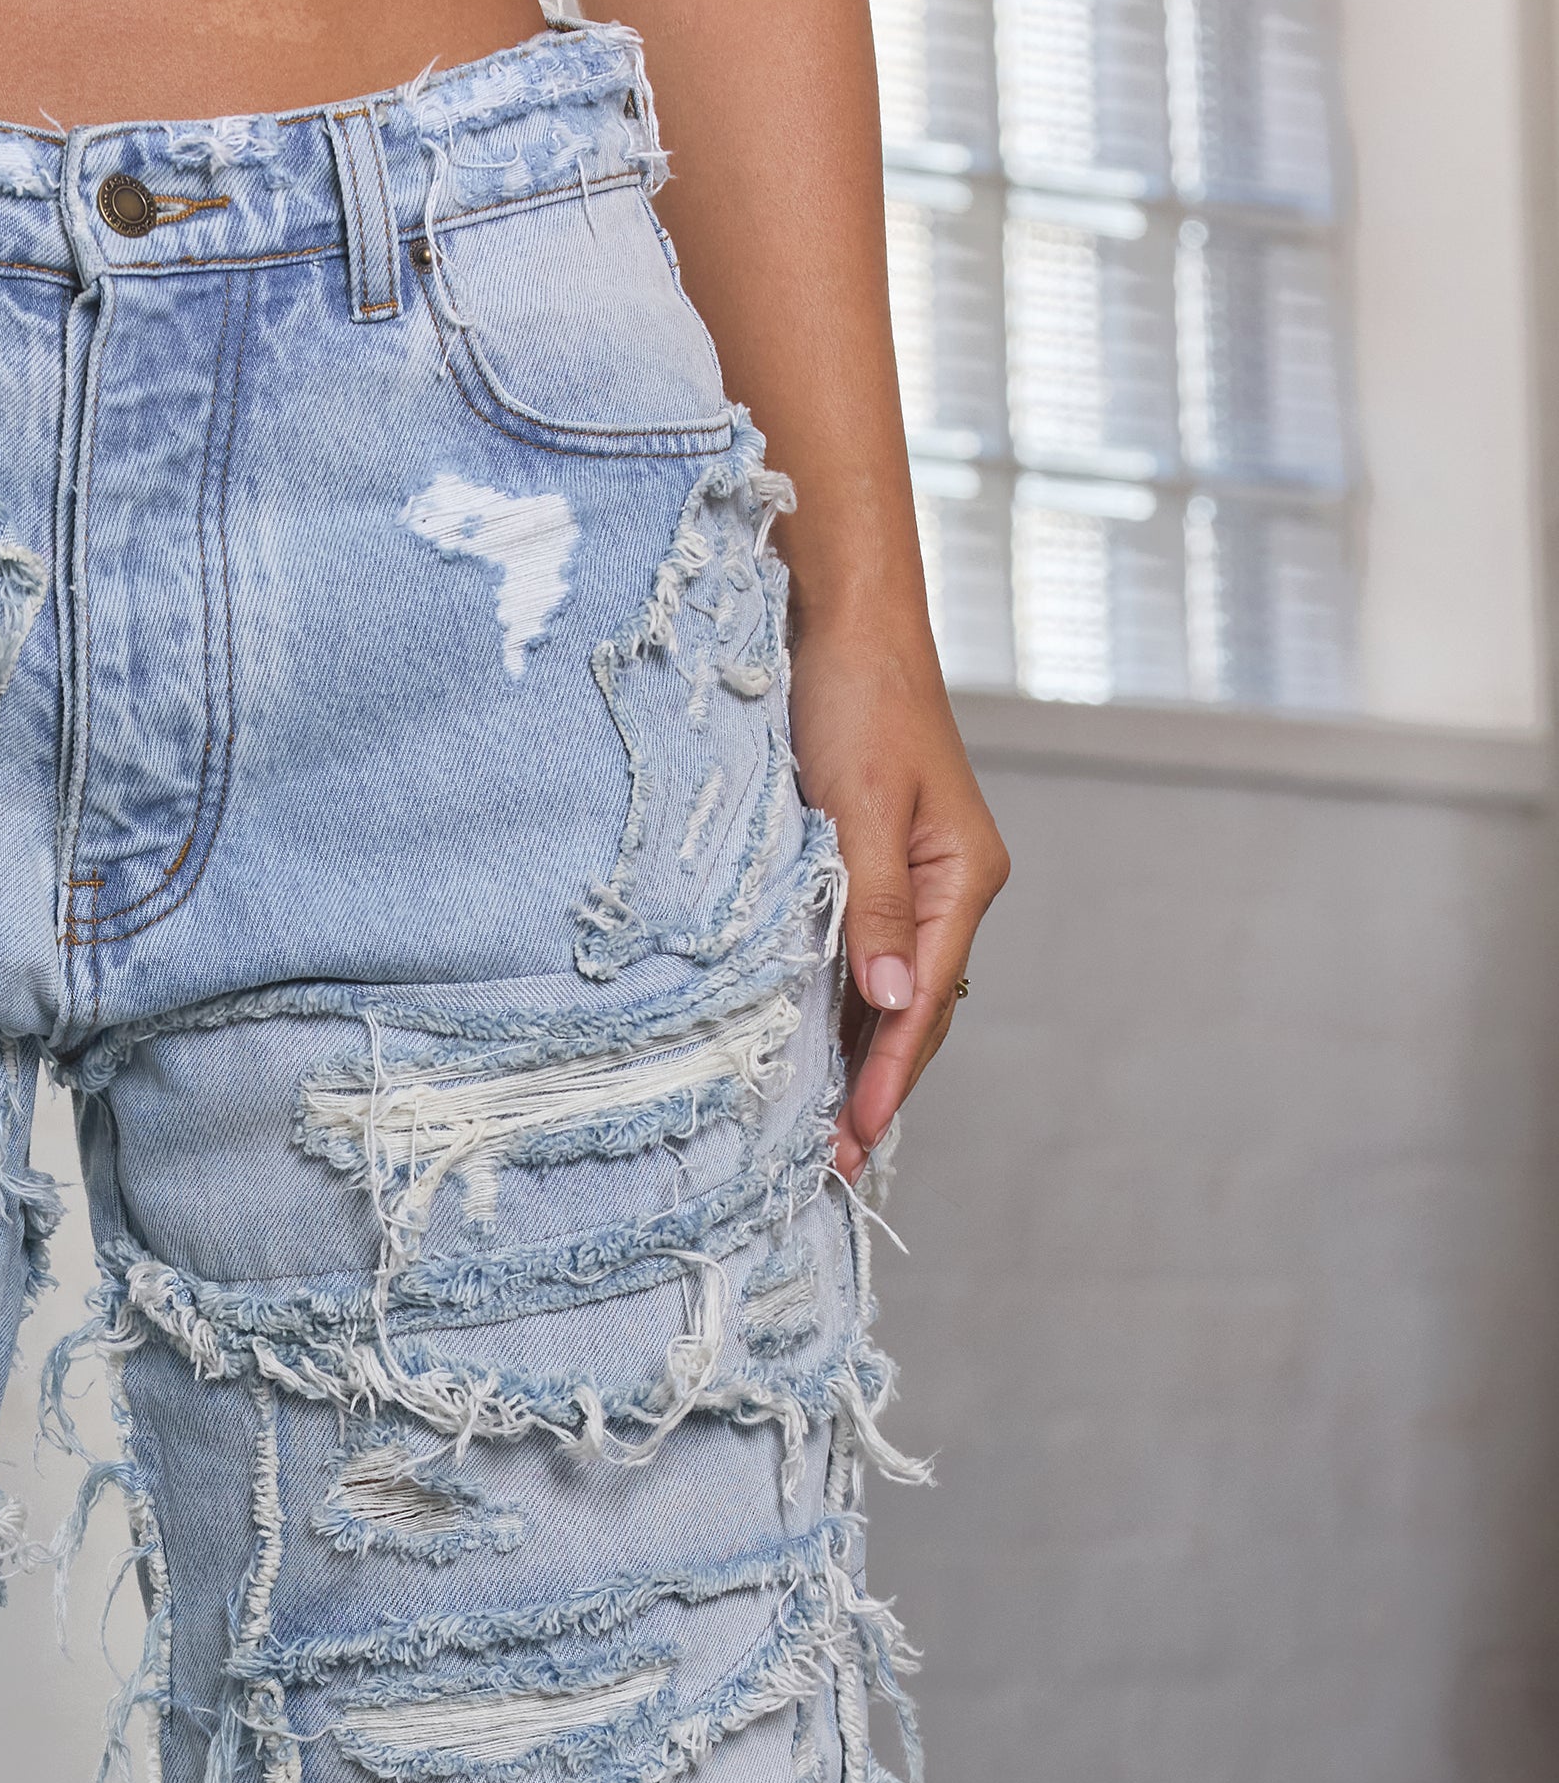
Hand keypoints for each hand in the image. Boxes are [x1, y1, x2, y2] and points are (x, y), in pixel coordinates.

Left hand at [787, 606, 1008, 1183]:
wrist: (844, 619)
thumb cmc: (857, 695)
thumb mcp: (858, 803)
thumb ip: (871, 904)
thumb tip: (890, 998)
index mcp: (965, 876)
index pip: (929, 999)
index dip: (891, 1074)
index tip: (857, 1136)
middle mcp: (951, 887)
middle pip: (921, 1010)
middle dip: (881, 1085)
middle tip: (835, 1163)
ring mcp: (918, 881)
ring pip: (895, 991)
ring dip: (862, 1057)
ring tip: (824, 1131)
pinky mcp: (878, 869)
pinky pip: (868, 957)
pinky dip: (847, 1010)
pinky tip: (818, 1051)